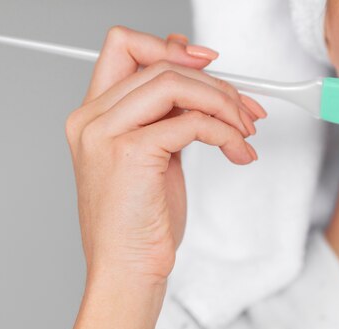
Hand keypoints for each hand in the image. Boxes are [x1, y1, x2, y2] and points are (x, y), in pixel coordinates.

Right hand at [64, 26, 267, 283]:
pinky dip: (225, 133)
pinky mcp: (131, 153)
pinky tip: (239, 152)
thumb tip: (195, 78)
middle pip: (161, 64)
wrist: (127, 271)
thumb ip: (168, 115)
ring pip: (176, 84)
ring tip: (246, 130)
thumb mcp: (156, 157)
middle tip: (246, 110)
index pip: (125, 47)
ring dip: (224, 103)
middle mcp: (93, 118)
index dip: (171, 47)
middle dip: (216, 83)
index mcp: (94, 116)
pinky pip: (192, 123)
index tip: (210, 64)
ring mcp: (107, 133)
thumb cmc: (141, 223)